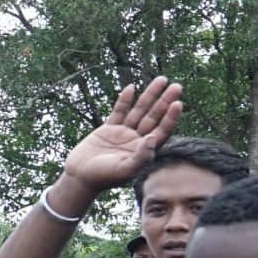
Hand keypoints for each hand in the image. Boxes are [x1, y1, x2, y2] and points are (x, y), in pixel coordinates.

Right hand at [58, 77, 184, 195]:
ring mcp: (123, 132)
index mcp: (145, 150)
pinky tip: (132, 87)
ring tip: (161, 80)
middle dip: (165, 101)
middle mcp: (137, 139)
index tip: (177, 103)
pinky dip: (125, 99)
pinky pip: (119, 111)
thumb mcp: (124, 170)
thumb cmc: (103, 177)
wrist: (80, 176)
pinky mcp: (109, 128)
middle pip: (154, 116)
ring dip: (150, 95)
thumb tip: (154, 138)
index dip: (170, 117)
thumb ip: (141, 156)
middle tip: (177, 86)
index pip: (162, 130)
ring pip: (140, 110)